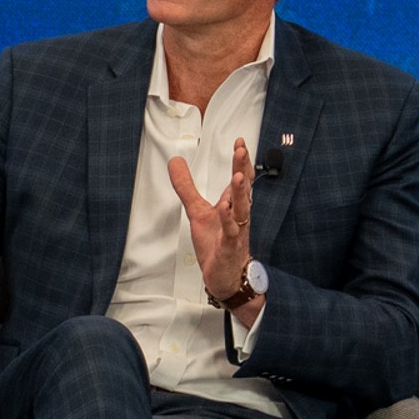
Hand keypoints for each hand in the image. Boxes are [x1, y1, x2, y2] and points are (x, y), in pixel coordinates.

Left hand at [163, 136, 254, 305]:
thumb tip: (175, 162)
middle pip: (243, 189)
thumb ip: (186, 187)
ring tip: (238, 175)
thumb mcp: (197, 211)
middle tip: (241, 150)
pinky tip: (223, 207)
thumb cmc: (216, 244)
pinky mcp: (229, 247)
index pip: (240, 179)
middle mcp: (238, 215)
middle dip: (242, 169)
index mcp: (233, 205)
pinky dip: (228, 219)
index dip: (240, 161)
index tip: (239, 143)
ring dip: (240, 193)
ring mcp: (236, 231)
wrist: (227, 276)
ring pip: (241, 209)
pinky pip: (231, 232)